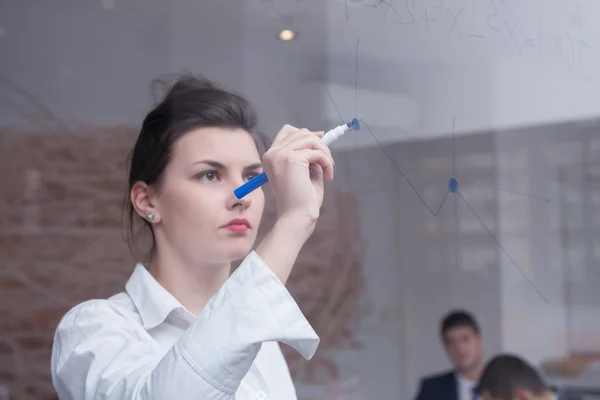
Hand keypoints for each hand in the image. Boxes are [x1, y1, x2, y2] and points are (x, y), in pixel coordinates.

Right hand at [255, 124, 334, 283]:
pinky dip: (327, 162)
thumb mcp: (304, 171)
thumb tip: (319, 135)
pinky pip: (317, 152)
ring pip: (311, 139)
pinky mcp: (292, 159)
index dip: (306, 134)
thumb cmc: (301, 199)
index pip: (288, 131)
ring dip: (325, 153)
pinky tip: (329, 176)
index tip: (322, 141)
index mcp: (271, 157)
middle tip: (328, 162)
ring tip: (329, 170)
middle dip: (320, 145)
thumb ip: (308, 154)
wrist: (297, 217)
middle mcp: (272, 153)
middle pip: (301, 132)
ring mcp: (280, 155)